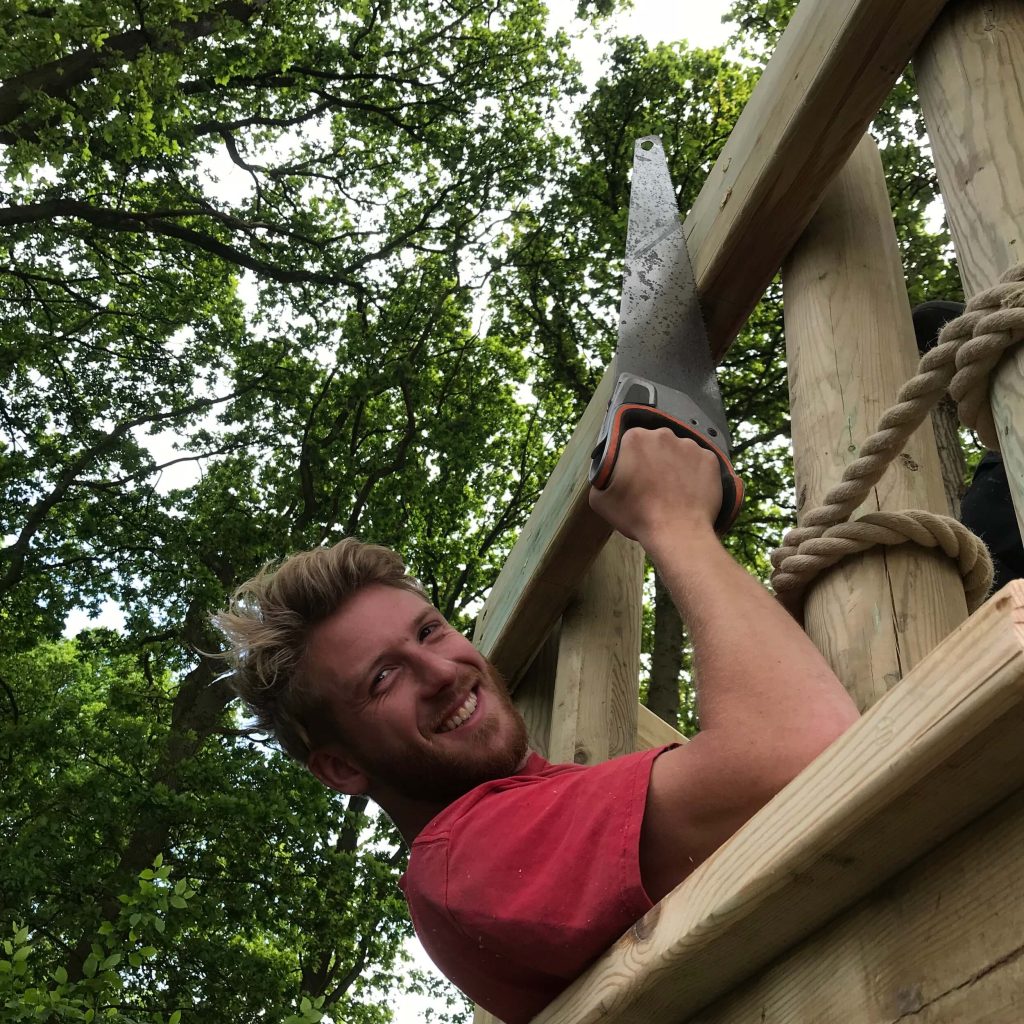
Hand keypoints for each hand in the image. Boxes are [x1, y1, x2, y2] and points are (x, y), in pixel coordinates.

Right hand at [588, 427, 722, 549]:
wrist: (677, 533)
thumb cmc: (638, 517)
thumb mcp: (600, 499)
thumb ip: (600, 476)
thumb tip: (606, 471)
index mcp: (634, 439)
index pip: (631, 441)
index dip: (632, 458)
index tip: (634, 473)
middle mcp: (663, 435)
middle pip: (656, 442)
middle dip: (654, 458)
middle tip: (653, 483)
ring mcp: (689, 446)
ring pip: (679, 451)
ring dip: (675, 464)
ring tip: (673, 490)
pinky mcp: (709, 458)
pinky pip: (700, 461)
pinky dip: (695, 473)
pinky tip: (688, 491)